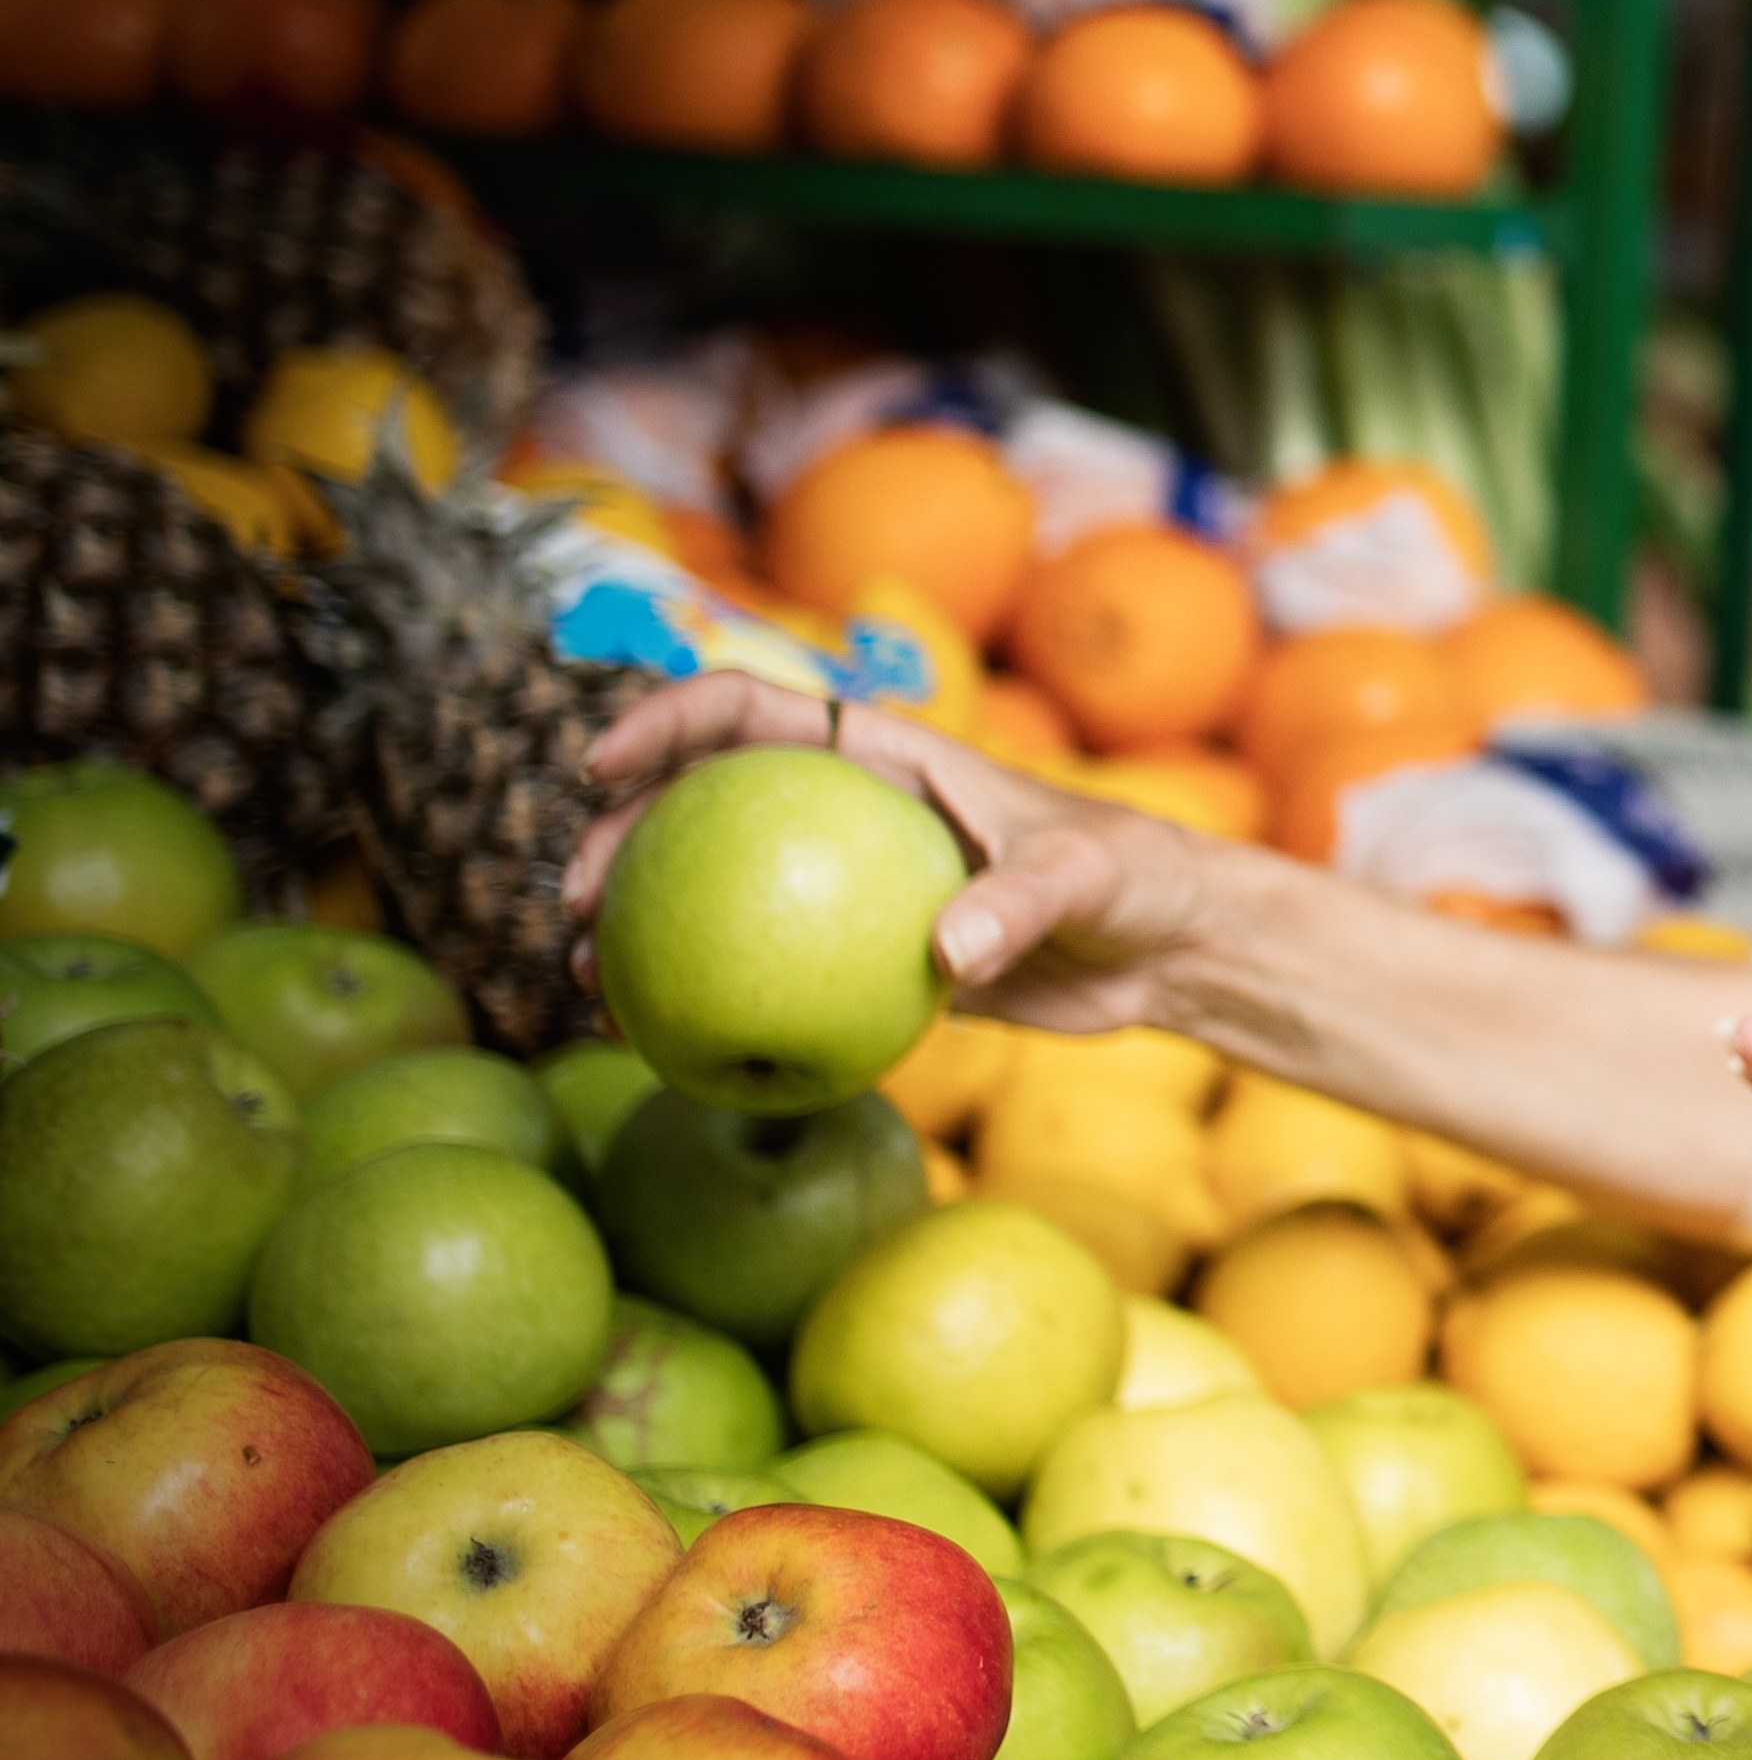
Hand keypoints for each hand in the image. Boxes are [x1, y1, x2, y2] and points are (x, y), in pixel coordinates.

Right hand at [565, 670, 1243, 1034]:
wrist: (1165, 949)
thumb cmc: (1136, 880)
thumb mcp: (1087, 878)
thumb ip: (1019, 903)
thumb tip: (947, 953)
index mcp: (889, 757)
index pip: (756, 712)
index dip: (668, 721)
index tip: (602, 764)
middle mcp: (853, 814)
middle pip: (706, 805)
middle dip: (622, 836)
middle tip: (577, 900)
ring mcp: (852, 888)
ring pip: (721, 893)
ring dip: (643, 927)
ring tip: (592, 981)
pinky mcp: (869, 959)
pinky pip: (772, 974)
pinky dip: (712, 1001)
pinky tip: (662, 1047)